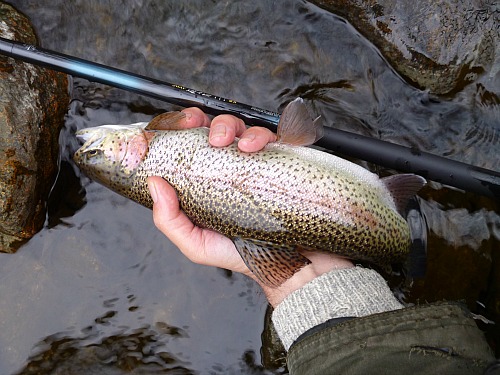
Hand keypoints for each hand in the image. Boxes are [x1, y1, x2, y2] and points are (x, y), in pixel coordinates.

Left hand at [147, 108, 352, 306]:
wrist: (289, 267)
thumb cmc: (241, 257)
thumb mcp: (197, 245)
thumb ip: (170, 221)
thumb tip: (154, 183)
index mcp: (208, 184)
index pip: (194, 148)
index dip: (186, 130)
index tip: (182, 127)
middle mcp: (232, 171)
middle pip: (219, 132)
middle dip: (211, 124)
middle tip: (210, 137)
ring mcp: (258, 166)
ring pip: (244, 130)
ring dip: (233, 128)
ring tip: (231, 143)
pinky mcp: (282, 164)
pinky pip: (274, 140)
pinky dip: (263, 136)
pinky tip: (255, 147)